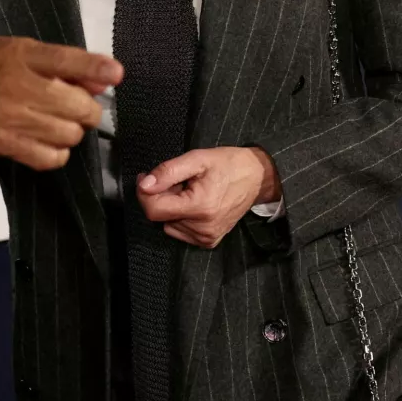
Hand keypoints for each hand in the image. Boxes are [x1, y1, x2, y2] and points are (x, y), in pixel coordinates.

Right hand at [0, 37, 122, 170]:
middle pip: (78, 106)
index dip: (98, 68)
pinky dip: (56, 153)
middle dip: (86, 109)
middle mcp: (18, 85)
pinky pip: (48, 158)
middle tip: (76, 106)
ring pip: (69, 134)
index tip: (115, 74)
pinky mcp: (2, 143)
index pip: (70, 61)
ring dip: (71, 131)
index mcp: (22, 55)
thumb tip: (102, 77)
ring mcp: (10, 117)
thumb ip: (60, 63)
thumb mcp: (17, 49)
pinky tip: (47, 141)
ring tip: (57, 123)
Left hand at [137, 146, 280, 247]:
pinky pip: (180, 231)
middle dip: (161, 197)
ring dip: (172, 207)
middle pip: (160, 216)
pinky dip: (181, 217)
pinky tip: (195, 204)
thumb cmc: (228, 165)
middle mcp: (203, 228)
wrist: (257, 178)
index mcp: (200, 207)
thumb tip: (144, 185)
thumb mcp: (197, 158)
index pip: (154, 210)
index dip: (145, 193)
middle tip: (178, 181)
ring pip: (168, 224)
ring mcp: (206, 237)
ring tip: (190, 191)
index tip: (147, 178)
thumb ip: (168, 172)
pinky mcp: (209, 241)